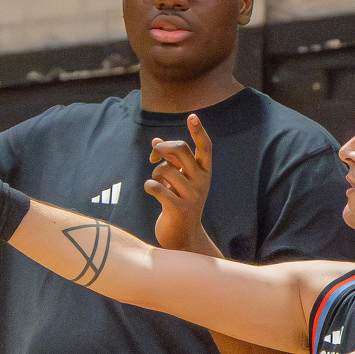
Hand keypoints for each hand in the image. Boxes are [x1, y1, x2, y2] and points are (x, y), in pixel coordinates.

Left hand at [149, 114, 214, 253]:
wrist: (183, 237)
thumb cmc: (179, 204)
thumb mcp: (179, 181)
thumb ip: (171, 161)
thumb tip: (156, 141)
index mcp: (205, 173)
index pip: (205, 148)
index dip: (199, 131)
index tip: (193, 116)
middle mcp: (202, 182)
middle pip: (180, 150)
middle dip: (163, 148)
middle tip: (153, 156)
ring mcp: (192, 196)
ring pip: (164, 169)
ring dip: (155, 173)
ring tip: (157, 183)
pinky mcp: (178, 208)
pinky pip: (156, 187)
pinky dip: (149, 186)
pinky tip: (152, 191)